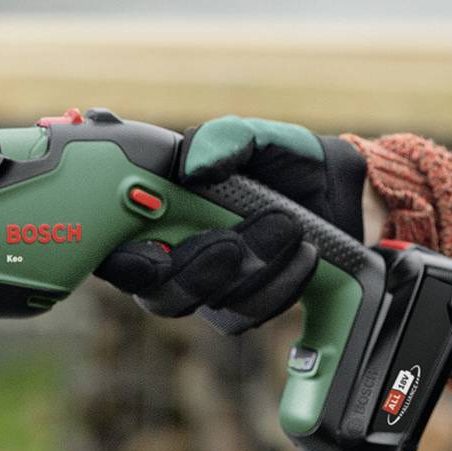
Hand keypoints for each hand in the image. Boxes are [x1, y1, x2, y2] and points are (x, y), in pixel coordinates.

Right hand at [93, 115, 370, 334]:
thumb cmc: (287, 159)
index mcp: (157, 205)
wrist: (338, 192)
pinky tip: (303, 255)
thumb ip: (224, 138)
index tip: (151, 259)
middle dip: (197, 271)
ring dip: (251, 271)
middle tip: (231, 244)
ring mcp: (206, 282)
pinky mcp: (242, 303)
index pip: (113, 246)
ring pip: (207, 304)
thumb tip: (193, 166)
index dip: (122, 262)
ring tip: (289, 230)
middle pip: (156, 292)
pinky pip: (247, 315)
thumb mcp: (258, 136)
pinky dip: (279, 286)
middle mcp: (171, 250)